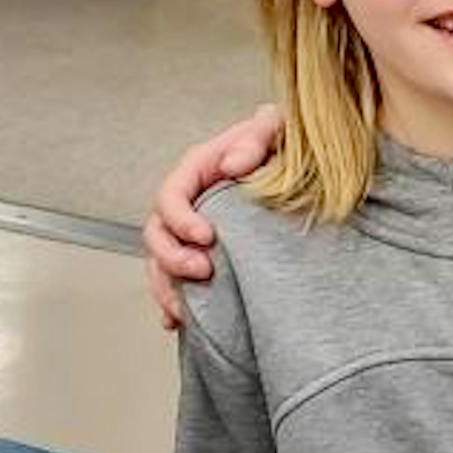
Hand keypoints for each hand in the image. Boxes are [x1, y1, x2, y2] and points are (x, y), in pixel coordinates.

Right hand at [144, 102, 285, 328]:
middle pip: (157, 235)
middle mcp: (186, 204)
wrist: (295, 166)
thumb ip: (256, 136)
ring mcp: (189, 233)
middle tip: (205, 271)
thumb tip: (234, 165)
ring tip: (188, 310)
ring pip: (159, 264)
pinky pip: (175, 283)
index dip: (181, 219)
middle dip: (173, 258)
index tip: (207, 236)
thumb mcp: (273, 129)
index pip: (170, 196)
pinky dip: (173, 304)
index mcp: (196, 171)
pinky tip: (180, 323)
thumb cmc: (279, 143)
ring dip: (168, 288)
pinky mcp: (201, 255)